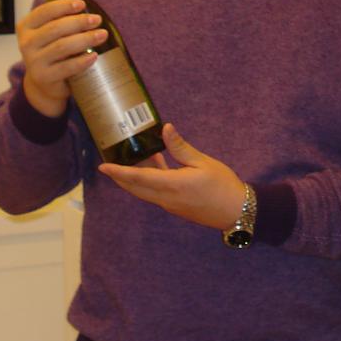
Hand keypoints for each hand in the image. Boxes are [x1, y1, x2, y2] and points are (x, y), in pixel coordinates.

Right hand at [16, 0, 107, 116]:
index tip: (82, 4)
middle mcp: (26, 43)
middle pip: (55, 29)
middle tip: (98, 19)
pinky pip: (66, 67)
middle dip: (79, 22)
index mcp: (27, 25)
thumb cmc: (52, 47)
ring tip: (102, 35)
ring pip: (62, 47)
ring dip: (85, 40)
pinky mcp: (44, 77)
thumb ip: (64, 1)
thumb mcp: (55, 24)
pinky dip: (82, 61)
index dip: (63, 6)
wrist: (45, 83)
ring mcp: (34, 61)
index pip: (44, 11)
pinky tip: (95, 56)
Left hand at [98, 124, 246, 230]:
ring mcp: (171, 205)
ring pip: (145, 191)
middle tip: (109, 163)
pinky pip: (156, 193)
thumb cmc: (223, 185)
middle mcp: (166, 198)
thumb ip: (180, 147)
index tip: (103, 167)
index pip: (138, 178)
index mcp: (172, 185)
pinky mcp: (177, 207)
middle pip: (136, 188)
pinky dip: (149, 181)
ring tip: (131, 160)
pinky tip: (156, 165)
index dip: (119, 172)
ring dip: (135, 179)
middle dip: (121, 177)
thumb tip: (165, 129)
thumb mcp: (202, 162)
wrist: (237, 211)